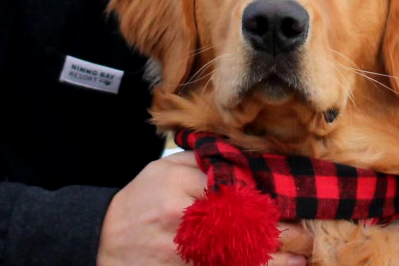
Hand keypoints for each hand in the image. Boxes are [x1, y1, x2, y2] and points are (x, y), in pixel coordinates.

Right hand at [96, 152, 311, 265]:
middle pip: (246, 223)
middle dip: (283, 229)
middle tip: (305, 230)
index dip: (267, 195)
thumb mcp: (160, 170)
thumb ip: (197, 161)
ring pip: (247, 256)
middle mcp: (183, 217)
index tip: (290, 199)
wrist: (107, 240)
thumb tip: (240, 156)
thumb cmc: (139, 202)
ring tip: (303, 253)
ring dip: (282, 258)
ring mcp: (187, 252)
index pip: (233, 185)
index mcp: (177, 183)